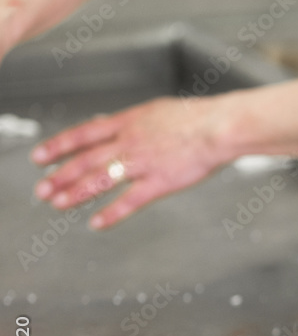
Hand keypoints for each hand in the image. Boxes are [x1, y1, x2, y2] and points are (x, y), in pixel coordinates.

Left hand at [31, 96, 229, 228]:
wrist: (220, 127)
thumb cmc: (198, 118)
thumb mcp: (156, 111)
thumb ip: (131, 122)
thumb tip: (110, 126)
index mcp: (128, 122)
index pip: (83, 134)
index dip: (58, 146)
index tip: (39, 157)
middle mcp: (129, 142)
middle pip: (85, 160)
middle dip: (60, 176)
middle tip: (42, 190)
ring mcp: (143, 163)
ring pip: (100, 180)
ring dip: (76, 193)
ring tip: (59, 204)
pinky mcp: (160, 182)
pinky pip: (130, 201)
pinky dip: (111, 214)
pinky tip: (97, 223)